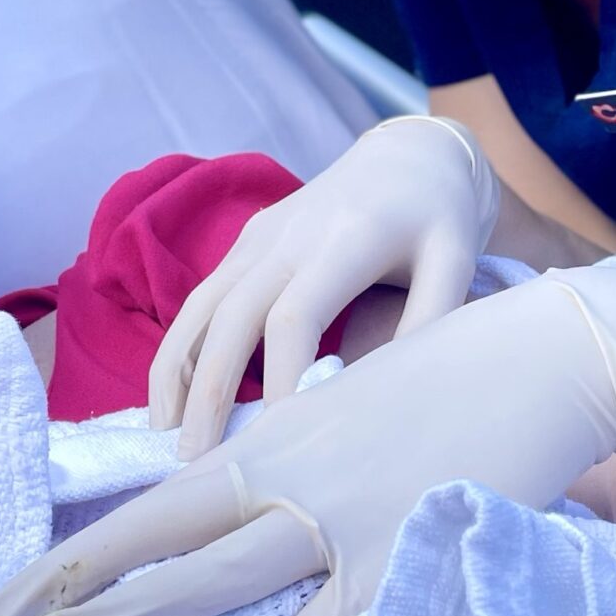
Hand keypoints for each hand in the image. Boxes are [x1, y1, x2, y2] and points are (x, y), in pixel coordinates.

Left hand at [0, 274, 615, 615]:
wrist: (543, 355)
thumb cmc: (443, 388)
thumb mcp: (339, 422)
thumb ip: (278, 477)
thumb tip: (217, 532)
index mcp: (264, 451)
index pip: (139, 517)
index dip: (64, 566)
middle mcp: (287, 484)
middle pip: (159, 558)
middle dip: (72, 610)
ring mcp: (346, 523)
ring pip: (224, 588)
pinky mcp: (411, 556)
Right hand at [150, 116, 501, 455]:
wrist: (408, 156)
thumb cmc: (437, 219)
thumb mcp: (455, 261)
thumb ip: (431, 321)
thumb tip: (392, 394)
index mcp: (345, 241)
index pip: (294, 317)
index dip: (281, 378)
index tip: (279, 440)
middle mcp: (289, 236)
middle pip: (231, 316)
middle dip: (207, 388)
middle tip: (191, 458)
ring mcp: (259, 236)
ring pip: (200, 305)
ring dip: (175, 368)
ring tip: (160, 432)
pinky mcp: (246, 242)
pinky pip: (201, 298)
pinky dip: (180, 346)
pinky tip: (170, 394)